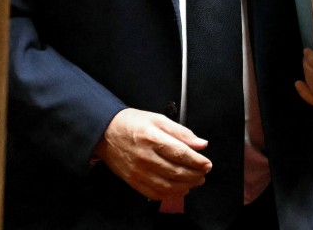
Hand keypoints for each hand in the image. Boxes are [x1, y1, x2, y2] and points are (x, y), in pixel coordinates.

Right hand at [93, 108, 211, 200]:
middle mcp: (145, 156)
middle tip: (203, 173)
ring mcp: (138, 171)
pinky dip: (171, 194)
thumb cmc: (130, 124)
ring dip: (186, 185)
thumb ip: (181, 132)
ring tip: (194, 180)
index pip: (181, 153)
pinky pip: (156, 193)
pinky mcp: (133, 181)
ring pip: (168, 185)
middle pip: (176, 172)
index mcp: (151, 138)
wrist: (105, 133)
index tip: (206, 163)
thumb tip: (200, 144)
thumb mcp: (157, 119)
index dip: (197, 161)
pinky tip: (179, 188)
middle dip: (195, 175)